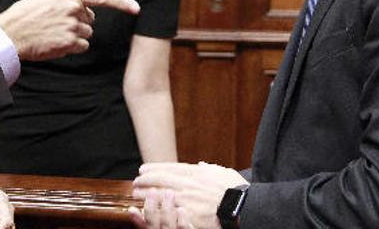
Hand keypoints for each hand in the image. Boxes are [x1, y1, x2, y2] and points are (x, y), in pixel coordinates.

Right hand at [0, 0, 139, 60]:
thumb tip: (88, 11)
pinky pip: (82, 46)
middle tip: (55, 24)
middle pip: (90, 20)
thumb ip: (69, 0)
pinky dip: (72, 48)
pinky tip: (55, 44)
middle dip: (78, 23)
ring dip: (74, 37)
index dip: (122, 3)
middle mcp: (74, 7)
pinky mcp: (70, 42)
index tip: (137, 9)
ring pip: (86, 34)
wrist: (10, 33)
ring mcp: (73, 25)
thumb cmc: (26, 14)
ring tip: (53, 34)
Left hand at [132, 162, 246, 228]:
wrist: (242, 207)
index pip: (169, 168)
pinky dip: (156, 209)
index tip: (143, 169)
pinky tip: (147, 209)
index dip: (154, 168)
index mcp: (196, 174)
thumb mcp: (224, 173)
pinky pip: (167, 211)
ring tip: (137, 194)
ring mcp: (187, 199)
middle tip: (136, 182)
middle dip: (146, 180)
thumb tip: (203, 165)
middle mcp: (189, 184)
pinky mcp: (188, 214)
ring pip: (160, 194)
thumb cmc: (235, 190)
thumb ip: (211, 169)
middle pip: (161, 180)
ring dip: (146, 194)